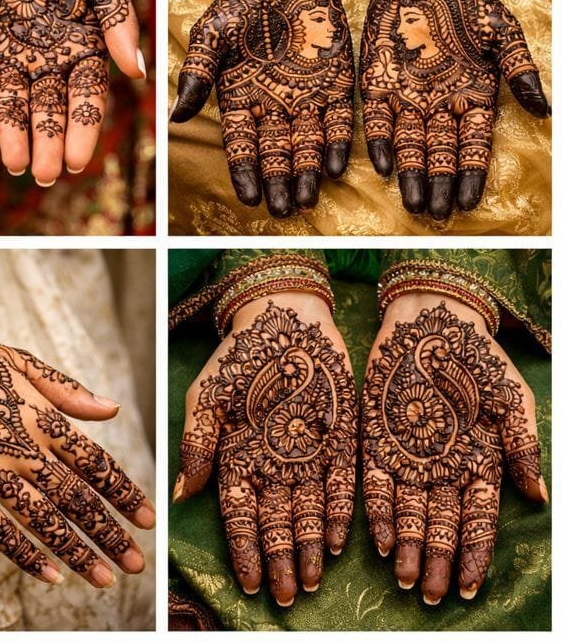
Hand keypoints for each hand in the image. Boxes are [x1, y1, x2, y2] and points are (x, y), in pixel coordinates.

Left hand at [0, 0, 142, 182]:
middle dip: (46, 144)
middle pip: (49, 111)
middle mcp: (49, 63)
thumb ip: (119, 22)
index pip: (86, 101)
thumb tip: (138, 72)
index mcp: (83, 53)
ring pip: (14, 103)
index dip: (81, 131)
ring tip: (14, 165)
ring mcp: (13, 55)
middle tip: (43, 175)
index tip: (77, 161)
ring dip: (13, 135)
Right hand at [170, 0, 354, 217]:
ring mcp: (304, 98)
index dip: (245, 172)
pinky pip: (336, 121)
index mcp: (239, 101)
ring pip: (306, 146)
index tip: (249, 198)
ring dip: (307, 175)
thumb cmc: (241, 2)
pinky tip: (334, 167)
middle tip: (284, 211)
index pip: (241, 146)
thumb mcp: (211, 35)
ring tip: (308, 201)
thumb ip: (196, 73)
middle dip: (279, 184)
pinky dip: (335, 144)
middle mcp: (271, 108)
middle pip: (275, 155)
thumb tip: (175, 116)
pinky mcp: (335, 85)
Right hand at [173, 294, 356, 605]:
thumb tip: (180, 495)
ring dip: (308, 548)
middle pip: (276, 523)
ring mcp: (306, 454)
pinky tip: (335, 541)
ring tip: (311, 582)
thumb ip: (196, 443)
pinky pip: (340, 485)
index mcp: (237, 455)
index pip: (239, 514)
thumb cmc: (238, 356)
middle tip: (287, 597)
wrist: (284, 319)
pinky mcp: (338, 440)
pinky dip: (338, 513)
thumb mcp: (207, 396)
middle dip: (280, 562)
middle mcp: (272, 463)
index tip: (248, 582)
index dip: (243, 549)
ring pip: (308, 513)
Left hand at [360, 0, 549, 219]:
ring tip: (413, 205)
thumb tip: (545, 110)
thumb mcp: (501, 32)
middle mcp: (439, 105)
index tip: (466, 201)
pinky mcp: (377, 87)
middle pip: (440, 154)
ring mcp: (407, 98)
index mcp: (472, 97)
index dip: (469, 174)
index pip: (472, 146)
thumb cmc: (466, 2)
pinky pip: (378, 122)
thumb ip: (519, 70)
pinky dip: (381, 144)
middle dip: (438, 185)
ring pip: (410, 146)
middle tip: (436, 215)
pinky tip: (384, 167)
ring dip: (411, 176)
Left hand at [361, 295, 547, 604]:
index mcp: (479, 462)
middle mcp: (443, 467)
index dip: (472, 554)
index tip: (466, 587)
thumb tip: (540, 497)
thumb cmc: (479, 360)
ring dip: (406, 545)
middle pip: (440, 524)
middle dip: (435, 560)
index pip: (477, 520)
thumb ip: (523, 448)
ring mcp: (409, 454)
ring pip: (409, 511)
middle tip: (428, 595)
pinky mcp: (377, 438)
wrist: (432, 322)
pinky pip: (377, 481)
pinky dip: (379, 509)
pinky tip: (378, 538)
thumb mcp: (512, 400)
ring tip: (404, 579)